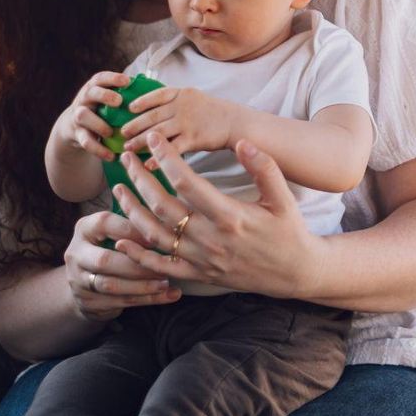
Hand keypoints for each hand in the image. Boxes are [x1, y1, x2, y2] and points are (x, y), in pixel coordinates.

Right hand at [59, 71, 131, 161]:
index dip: (113, 78)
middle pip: (91, 93)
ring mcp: (78, 116)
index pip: (102, 78)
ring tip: (110, 132)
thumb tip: (153, 88)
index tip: (127, 81)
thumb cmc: (103, 109)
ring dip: (98, 124)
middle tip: (118, 102)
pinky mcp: (77, 134)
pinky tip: (111, 156)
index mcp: (95, 87)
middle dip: (104, 96)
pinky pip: (85, 141)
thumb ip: (125, 94)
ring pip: (83, 115)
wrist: (75, 126)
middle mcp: (85, 99)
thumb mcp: (109, 98)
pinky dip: (98, 149)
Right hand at [64, 209, 181, 321]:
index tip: (158, 236)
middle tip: (166, 265)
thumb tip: (169, 218)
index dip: (132, 230)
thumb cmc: (113, 246)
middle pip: (105, 260)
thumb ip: (135, 222)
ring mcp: (78, 280)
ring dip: (143, 285)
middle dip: (138, 264)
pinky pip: (119, 302)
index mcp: (85, 228)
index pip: (105, 223)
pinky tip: (168, 295)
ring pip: (111, 285)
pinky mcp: (87, 302)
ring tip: (167, 283)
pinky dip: (146, 300)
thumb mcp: (115, 230)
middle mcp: (75, 253)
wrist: (86, 283)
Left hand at [112, 133, 323, 299]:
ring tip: (119, 187)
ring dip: (132, 210)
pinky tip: (122, 239)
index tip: (152, 140)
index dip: (166, 158)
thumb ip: (264, 168)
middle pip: (162, 205)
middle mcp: (211, 239)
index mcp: (231, 216)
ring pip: (155, 234)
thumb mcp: (284, 197)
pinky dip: (137, 254)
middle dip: (140, 178)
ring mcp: (202, 260)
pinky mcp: (199, 275)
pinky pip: (161, 266)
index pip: (187, 182)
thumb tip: (243, 143)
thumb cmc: (290, 230)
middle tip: (127, 157)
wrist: (296, 272)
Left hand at [121, 87, 233, 155]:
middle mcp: (183, 107)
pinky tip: (147, 164)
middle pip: (152, 116)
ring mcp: (187, 122)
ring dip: (140, 142)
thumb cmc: (214, 112)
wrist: (236, 122)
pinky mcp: (193, 138)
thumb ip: (176, 101)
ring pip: (158, 133)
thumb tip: (153, 109)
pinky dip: (157, 157)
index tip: (129, 108)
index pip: (157, 95)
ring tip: (128, 149)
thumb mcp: (195, 98)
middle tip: (122, 134)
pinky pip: (171, 148)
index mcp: (182, 94)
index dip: (142, 102)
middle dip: (135, 126)